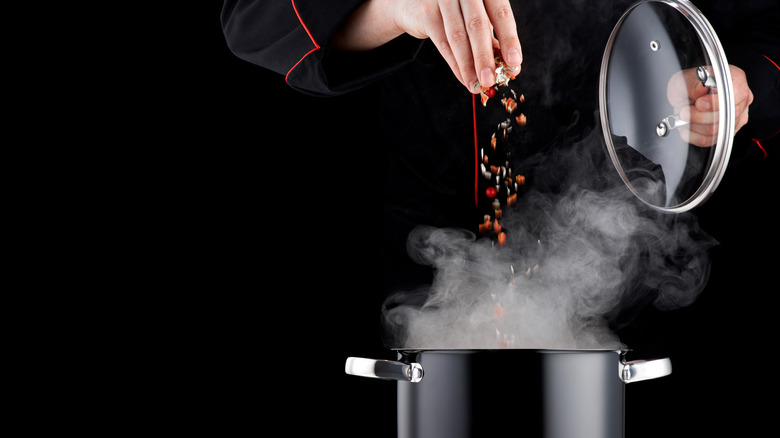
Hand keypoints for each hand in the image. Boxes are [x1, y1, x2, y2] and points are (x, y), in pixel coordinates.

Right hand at [334, 0, 521, 92]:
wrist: (416, 4)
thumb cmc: (454, 12)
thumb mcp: (477, 19)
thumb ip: (492, 39)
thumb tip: (510, 67)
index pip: (501, 14)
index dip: (509, 40)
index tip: (514, 63)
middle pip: (478, 26)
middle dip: (485, 57)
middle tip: (490, 80)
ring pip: (458, 37)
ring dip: (468, 65)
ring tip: (476, 85)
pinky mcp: (427, 12)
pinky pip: (443, 43)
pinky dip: (455, 64)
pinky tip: (464, 78)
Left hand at [666, 65, 752, 146]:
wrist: (684, 96)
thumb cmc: (689, 84)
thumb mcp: (685, 79)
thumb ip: (693, 84)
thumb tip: (701, 87)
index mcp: (736, 79)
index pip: (737, 94)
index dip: (716, 102)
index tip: (698, 103)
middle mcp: (740, 99)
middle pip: (726, 116)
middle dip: (699, 115)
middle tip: (684, 110)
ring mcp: (736, 117)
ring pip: (716, 130)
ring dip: (694, 125)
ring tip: (684, 116)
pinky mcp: (726, 132)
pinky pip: (710, 140)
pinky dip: (693, 135)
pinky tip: (686, 127)